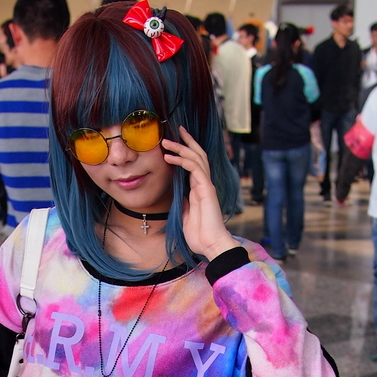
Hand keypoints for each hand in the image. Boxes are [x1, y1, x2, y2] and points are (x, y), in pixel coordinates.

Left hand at [162, 126, 235, 262]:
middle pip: (197, 155)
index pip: (194, 164)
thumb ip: (185, 203)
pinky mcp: (206, 189)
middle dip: (186, 142)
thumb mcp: (187, 216)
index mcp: (199, 189)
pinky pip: (195, 168)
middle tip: (175, 131)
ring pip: (196, 158)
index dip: (186, 151)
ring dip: (180, 148)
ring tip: (166, 142)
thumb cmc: (200, 235)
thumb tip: (180, 195)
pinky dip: (182, 160)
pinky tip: (170, 158)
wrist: (211, 245)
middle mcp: (204, 184)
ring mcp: (206, 185)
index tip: (175, 142)